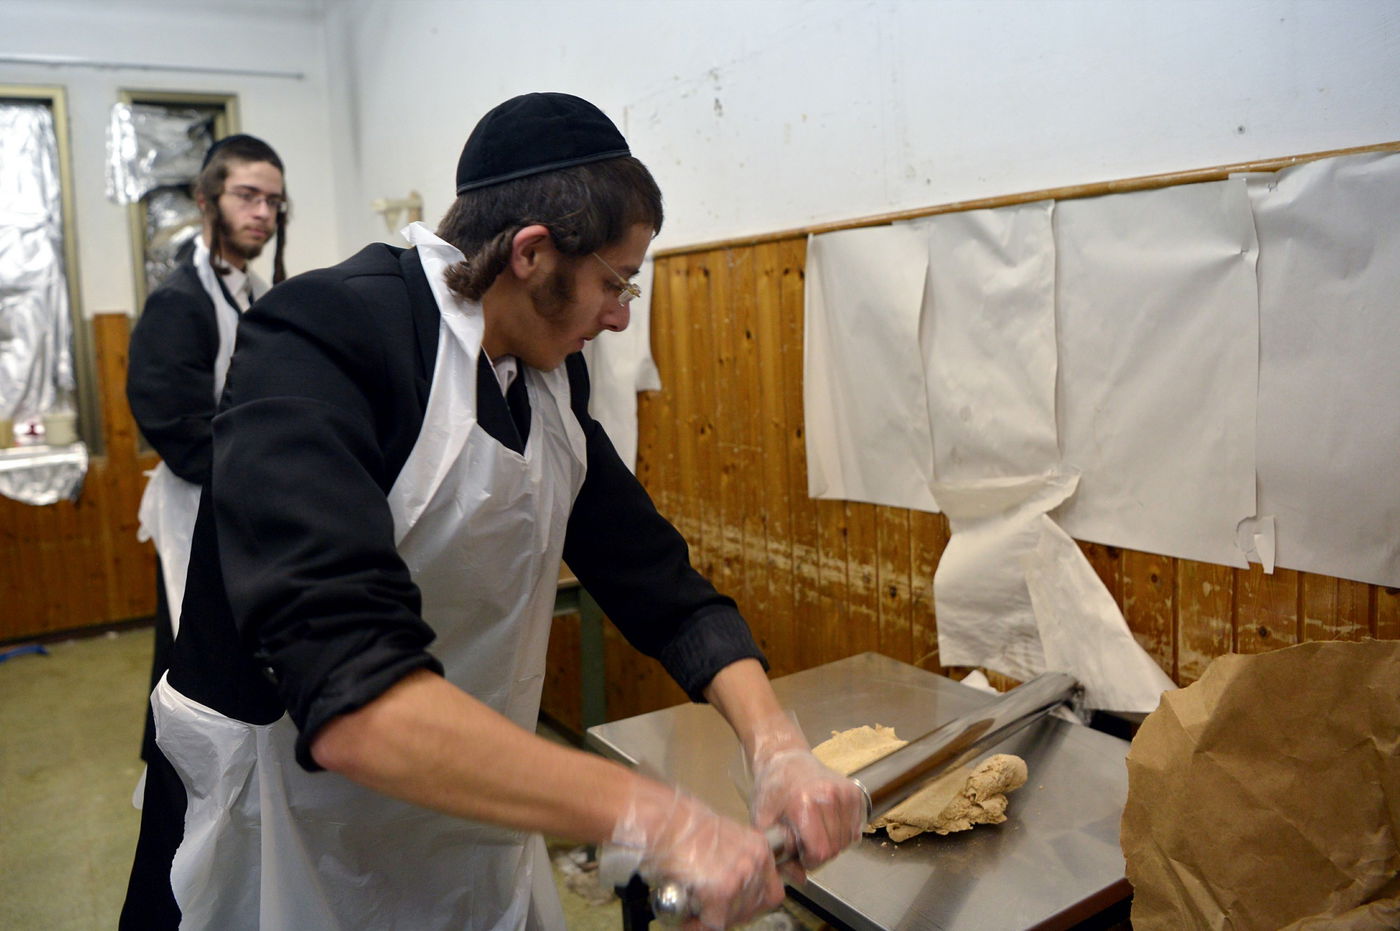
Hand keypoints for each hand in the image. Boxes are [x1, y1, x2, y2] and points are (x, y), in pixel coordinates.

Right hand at [611, 780, 785, 929]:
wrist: (665, 821)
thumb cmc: (682, 827)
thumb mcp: (723, 842)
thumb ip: (735, 864)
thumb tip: (732, 894)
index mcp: (759, 847)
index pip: (771, 892)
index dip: (751, 904)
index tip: (735, 907)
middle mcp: (756, 861)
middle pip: (755, 907)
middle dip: (732, 913)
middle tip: (710, 911)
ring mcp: (741, 876)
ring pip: (734, 917)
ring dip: (714, 918)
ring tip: (695, 909)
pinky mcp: (723, 891)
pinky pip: (714, 922)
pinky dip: (698, 923)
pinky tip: (687, 913)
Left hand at [748, 714, 866, 882]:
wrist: (787, 759)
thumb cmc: (772, 789)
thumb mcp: (763, 821)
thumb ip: (779, 853)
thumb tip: (800, 880)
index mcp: (804, 803)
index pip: (820, 851)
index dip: (809, 859)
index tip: (799, 851)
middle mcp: (829, 796)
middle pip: (835, 849)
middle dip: (820, 853)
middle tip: (805, 841)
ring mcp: (845, 792)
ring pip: (848, 841)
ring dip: (833, 844)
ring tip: (815, 830)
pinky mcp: (856, 792)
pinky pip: (856, 829)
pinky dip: (844, 833)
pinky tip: (828, 823)